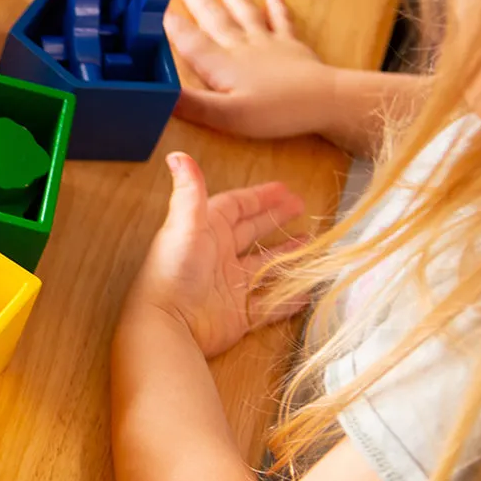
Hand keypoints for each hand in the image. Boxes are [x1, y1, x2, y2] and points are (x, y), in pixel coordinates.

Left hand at [129, 153, 307, 357]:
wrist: (168, 325)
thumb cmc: (173, 272)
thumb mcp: (184, 226)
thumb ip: (189, 190)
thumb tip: (176, 155)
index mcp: (205, 232)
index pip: (236, 207)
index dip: (259, 197)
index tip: (284, 189)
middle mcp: (218, 257)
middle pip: (251, 232)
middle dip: (274, 219)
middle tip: (302, 208)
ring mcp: (230, 286)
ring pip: (266, 266)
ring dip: (287, 255)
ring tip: (312, 244)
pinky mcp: (239, 315)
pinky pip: (270, 304)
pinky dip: (288, 298)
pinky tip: (308, 290)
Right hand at [166, 0, 337, 138]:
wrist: (323, 101)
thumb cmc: (273, 112)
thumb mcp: (226, 117)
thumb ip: (192, 104)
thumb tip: (158, 93)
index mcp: (222, 64)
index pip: (191, 42)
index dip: (172, 26)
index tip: (156, 9)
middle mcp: (241, 46)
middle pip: (214, 18)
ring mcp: (268, 43)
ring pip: (244, 11)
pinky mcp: (291, 46)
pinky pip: (281, 20)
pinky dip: (276, 5)